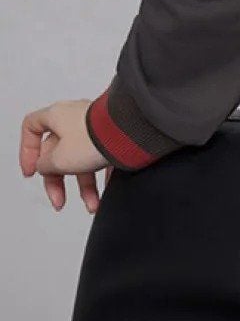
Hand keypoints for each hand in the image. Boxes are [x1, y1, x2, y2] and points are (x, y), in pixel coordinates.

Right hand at [20, 99, 112, 213]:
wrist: (131, 133)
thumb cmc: (94, 138)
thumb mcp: (58, 159)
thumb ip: (45, 165)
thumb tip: (45, 165)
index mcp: (57, 116)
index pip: (32, 126)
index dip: (27, 150)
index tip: (31, 171)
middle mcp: (75, 118)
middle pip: (57, 151)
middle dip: (58, 180)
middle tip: (60, 201)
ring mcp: (96, 126)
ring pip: (82, 158)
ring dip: (85, 187)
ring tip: (92, 205)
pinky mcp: (114, 134)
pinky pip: (103, 158)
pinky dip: (103, 177)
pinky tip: (107, 191)